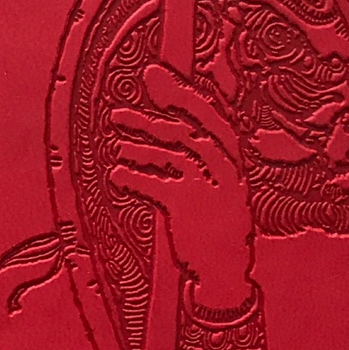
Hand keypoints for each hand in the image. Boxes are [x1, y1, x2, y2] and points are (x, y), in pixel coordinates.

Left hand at [109, 63, 254, 308]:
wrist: (225, 273)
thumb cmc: (216, 228)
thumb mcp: (217, 188)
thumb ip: (197, 159)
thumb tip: (162, 127)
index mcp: (233, 161)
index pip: (210, 115)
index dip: (181, 93)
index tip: (155, 76)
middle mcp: (225, 169)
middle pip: (186, 132)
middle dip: (150, 119)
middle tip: (118, 115)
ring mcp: (208, 186)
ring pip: (169, 155)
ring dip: (139, 148)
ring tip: (116, 146)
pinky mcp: (189, 206)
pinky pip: (155, 183)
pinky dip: (134, 177)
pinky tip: (117, 175)